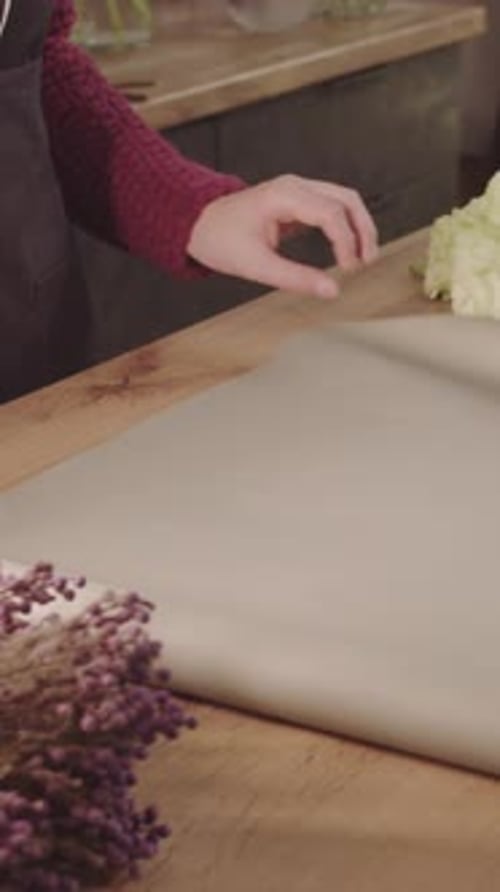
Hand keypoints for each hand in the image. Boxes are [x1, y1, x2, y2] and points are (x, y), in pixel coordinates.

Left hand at [187, 174, 377, 298]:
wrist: (197, 224)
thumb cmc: (220, 240)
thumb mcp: (256, 266)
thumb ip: (295, 279)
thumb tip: (331, 291)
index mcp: (284, 195)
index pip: (331, 213)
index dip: (346, 242)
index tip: (348, 269)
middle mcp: (295, 186)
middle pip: (346, 199)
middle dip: (363, 230)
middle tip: (366, 262)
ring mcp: (298, 191)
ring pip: (344, 200)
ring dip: (358, 227)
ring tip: (362, 258)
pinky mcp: (298, 201)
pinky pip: (332, 207)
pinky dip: (345, 227)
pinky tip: (346, 250)